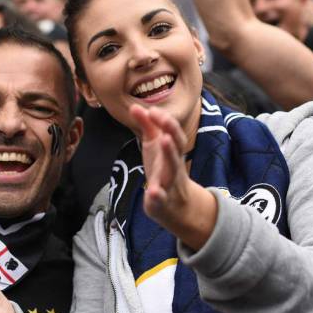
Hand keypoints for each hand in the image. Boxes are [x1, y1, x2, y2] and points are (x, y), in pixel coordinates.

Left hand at [129, 104, 215, 247]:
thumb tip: (135, 106)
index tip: (153, 110)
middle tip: (164, 120)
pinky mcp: (161, 201)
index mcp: (172, 150)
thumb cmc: (162, 168)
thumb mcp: (153, 146)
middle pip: (178, 147)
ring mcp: (169, 183)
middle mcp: (174, 165)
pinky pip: (161, 198)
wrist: (174, 205)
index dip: (165, 121)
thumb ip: (146, 126)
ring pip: (172, 169)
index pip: (172, 133)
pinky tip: (152, 192)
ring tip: (162, 140)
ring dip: (169, 154)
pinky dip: (158, 195)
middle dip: (172, 132)